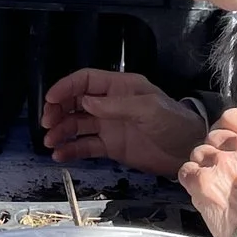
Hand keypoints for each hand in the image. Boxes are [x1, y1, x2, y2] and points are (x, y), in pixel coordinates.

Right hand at [41, 69, 204, 179]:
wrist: (189, 152)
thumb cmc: (173, 123)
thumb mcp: (148, 109)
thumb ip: (116, 105)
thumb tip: (85, 102)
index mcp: (120, 87)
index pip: (86, 81)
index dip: (66, 87)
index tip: (50, 100)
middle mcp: (110, 104)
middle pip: (76, 102)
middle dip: (58, 111)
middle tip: (47, 123)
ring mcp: (109, 126)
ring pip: (77, 125)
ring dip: (61, 131)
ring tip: (50, 142)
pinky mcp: (111, 146)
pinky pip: (85, 146)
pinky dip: (71, 149)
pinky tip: (60, 155)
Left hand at [177, 110, 236, 236]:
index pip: (232, 117)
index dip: (224, 130)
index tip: (224, 142)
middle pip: (212, 136)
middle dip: (214, 153)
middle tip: (221, 174)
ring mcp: (221, 162)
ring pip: (198, 153)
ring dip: (202, 169)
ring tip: (215, 188)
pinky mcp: (203, 180)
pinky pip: (185, 171)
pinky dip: (190, 183)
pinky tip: (203, 195)